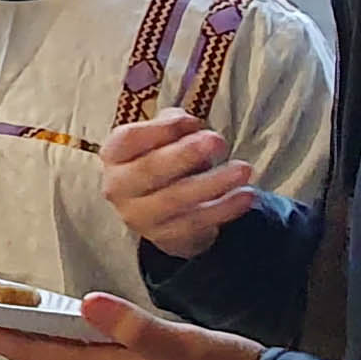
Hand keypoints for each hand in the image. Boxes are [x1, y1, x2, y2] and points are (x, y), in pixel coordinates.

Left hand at [0, 293, 267, 359]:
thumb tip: (86, 302)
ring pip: (67, 356)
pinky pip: (92, 357)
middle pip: (43, 354)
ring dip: (35, 334)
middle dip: (5, 330)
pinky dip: (70, 337)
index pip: (35, 352)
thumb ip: (131, 325)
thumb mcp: (178, 344)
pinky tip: (73, 323)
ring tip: (6, 311)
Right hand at [102, 108, 264, 259]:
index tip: (194, 122)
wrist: (160, 211)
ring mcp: (140, 216)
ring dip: (212, 183)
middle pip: (149, 170)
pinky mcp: (165, 237)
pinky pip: (196, 222)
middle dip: (185, 155)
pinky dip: (224, 209)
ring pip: (175, 199)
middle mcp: (119, 188)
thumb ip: (173, 125)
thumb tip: (192, 126)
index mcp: (114, 156)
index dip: (160, 130)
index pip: (128, 140)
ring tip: (243, 169)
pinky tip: (245, 195)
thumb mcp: (162, 137)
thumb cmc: (162, 161)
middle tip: (217, 142)